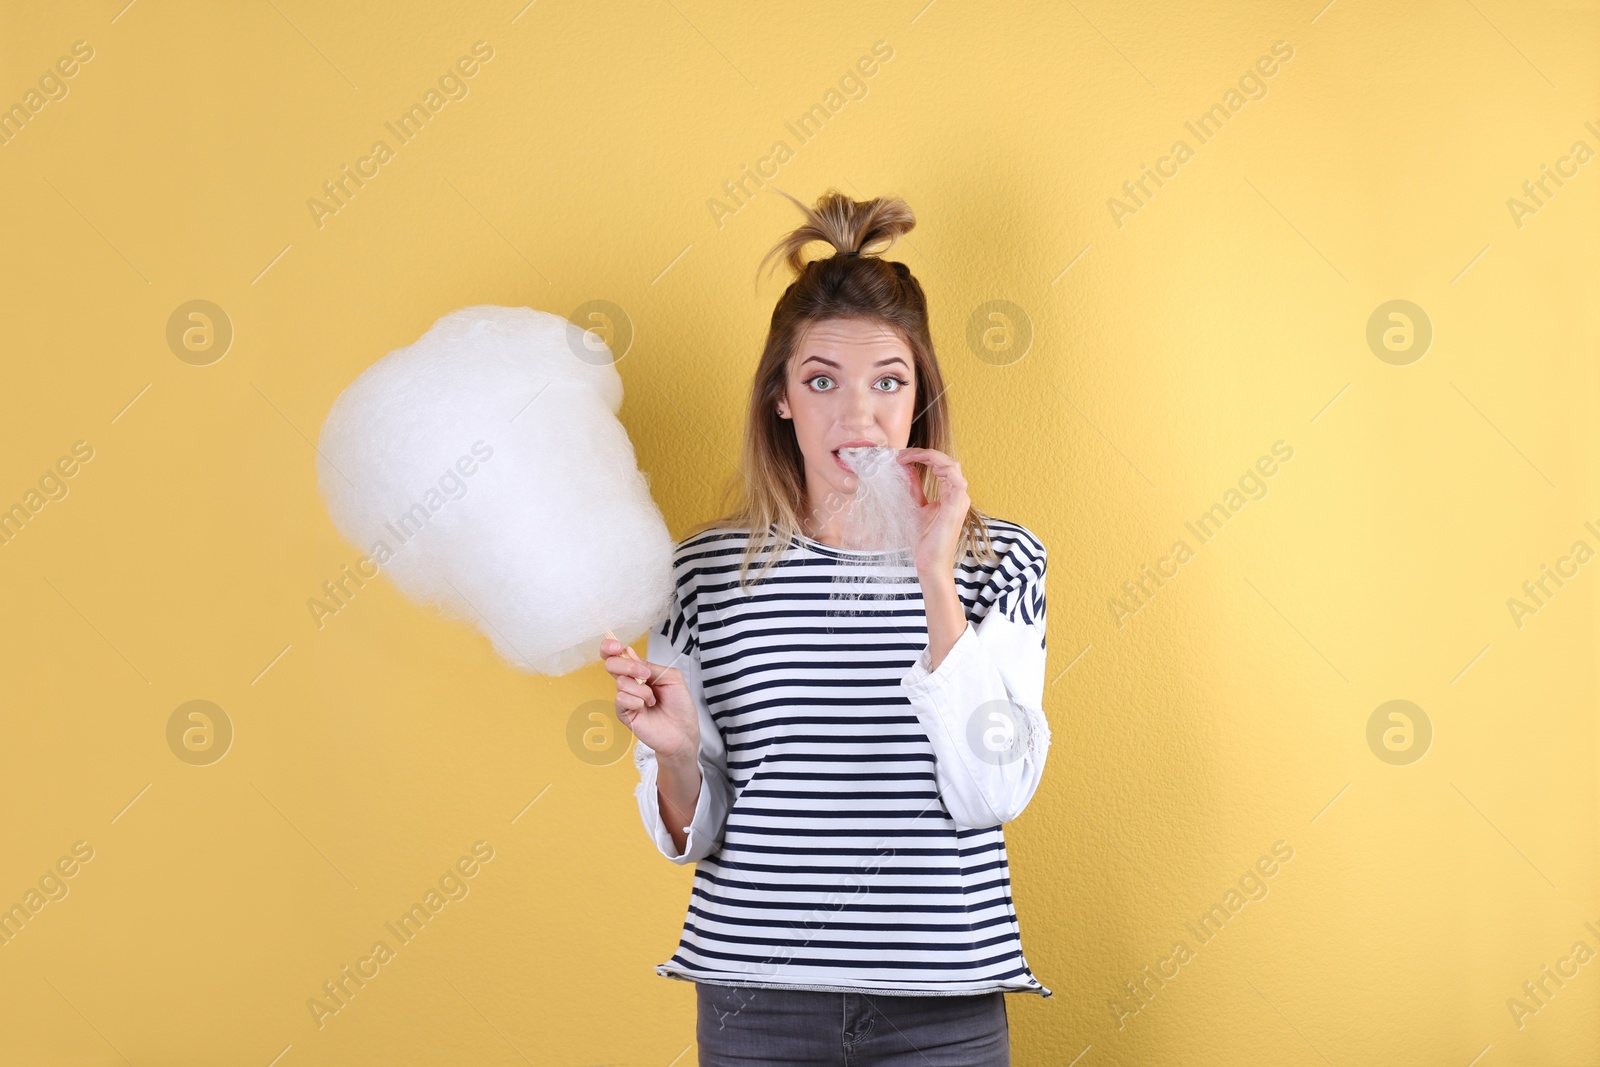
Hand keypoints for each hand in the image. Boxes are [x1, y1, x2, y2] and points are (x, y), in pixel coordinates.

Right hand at [600, 635, 699, 761]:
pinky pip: (622, 699)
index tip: (617, 646)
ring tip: (653, 700)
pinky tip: (646, 708)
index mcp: (639, 671)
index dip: (610, 647)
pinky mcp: (623, 713)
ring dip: (642, 690)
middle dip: (628, 666)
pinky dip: (637, 701)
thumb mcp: (671, 677)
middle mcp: (629, 682)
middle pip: (611, 664)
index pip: (616, 655)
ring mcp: (625, 698)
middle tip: (645, 675)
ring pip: (621, 683)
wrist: (684, 731)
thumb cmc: (680, 705)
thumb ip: (650, 665)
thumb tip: (628, 652)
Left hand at [896, 447, 969, 574]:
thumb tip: (906, 467)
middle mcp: (958, 494)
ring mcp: (960, 500)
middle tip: (901, 455)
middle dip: (924, 453)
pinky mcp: (957, 506)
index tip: (901, 457)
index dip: (922, 456)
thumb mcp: (915, 506)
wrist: (929, 563)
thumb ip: (914, 487)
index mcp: (950, 493)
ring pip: (952, 465)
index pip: (940, 465)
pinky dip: (942, 469)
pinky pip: (956, 479)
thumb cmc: (924, 540)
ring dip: (930, 457)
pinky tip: (927, 469)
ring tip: (908, 458)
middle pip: (947, 461)